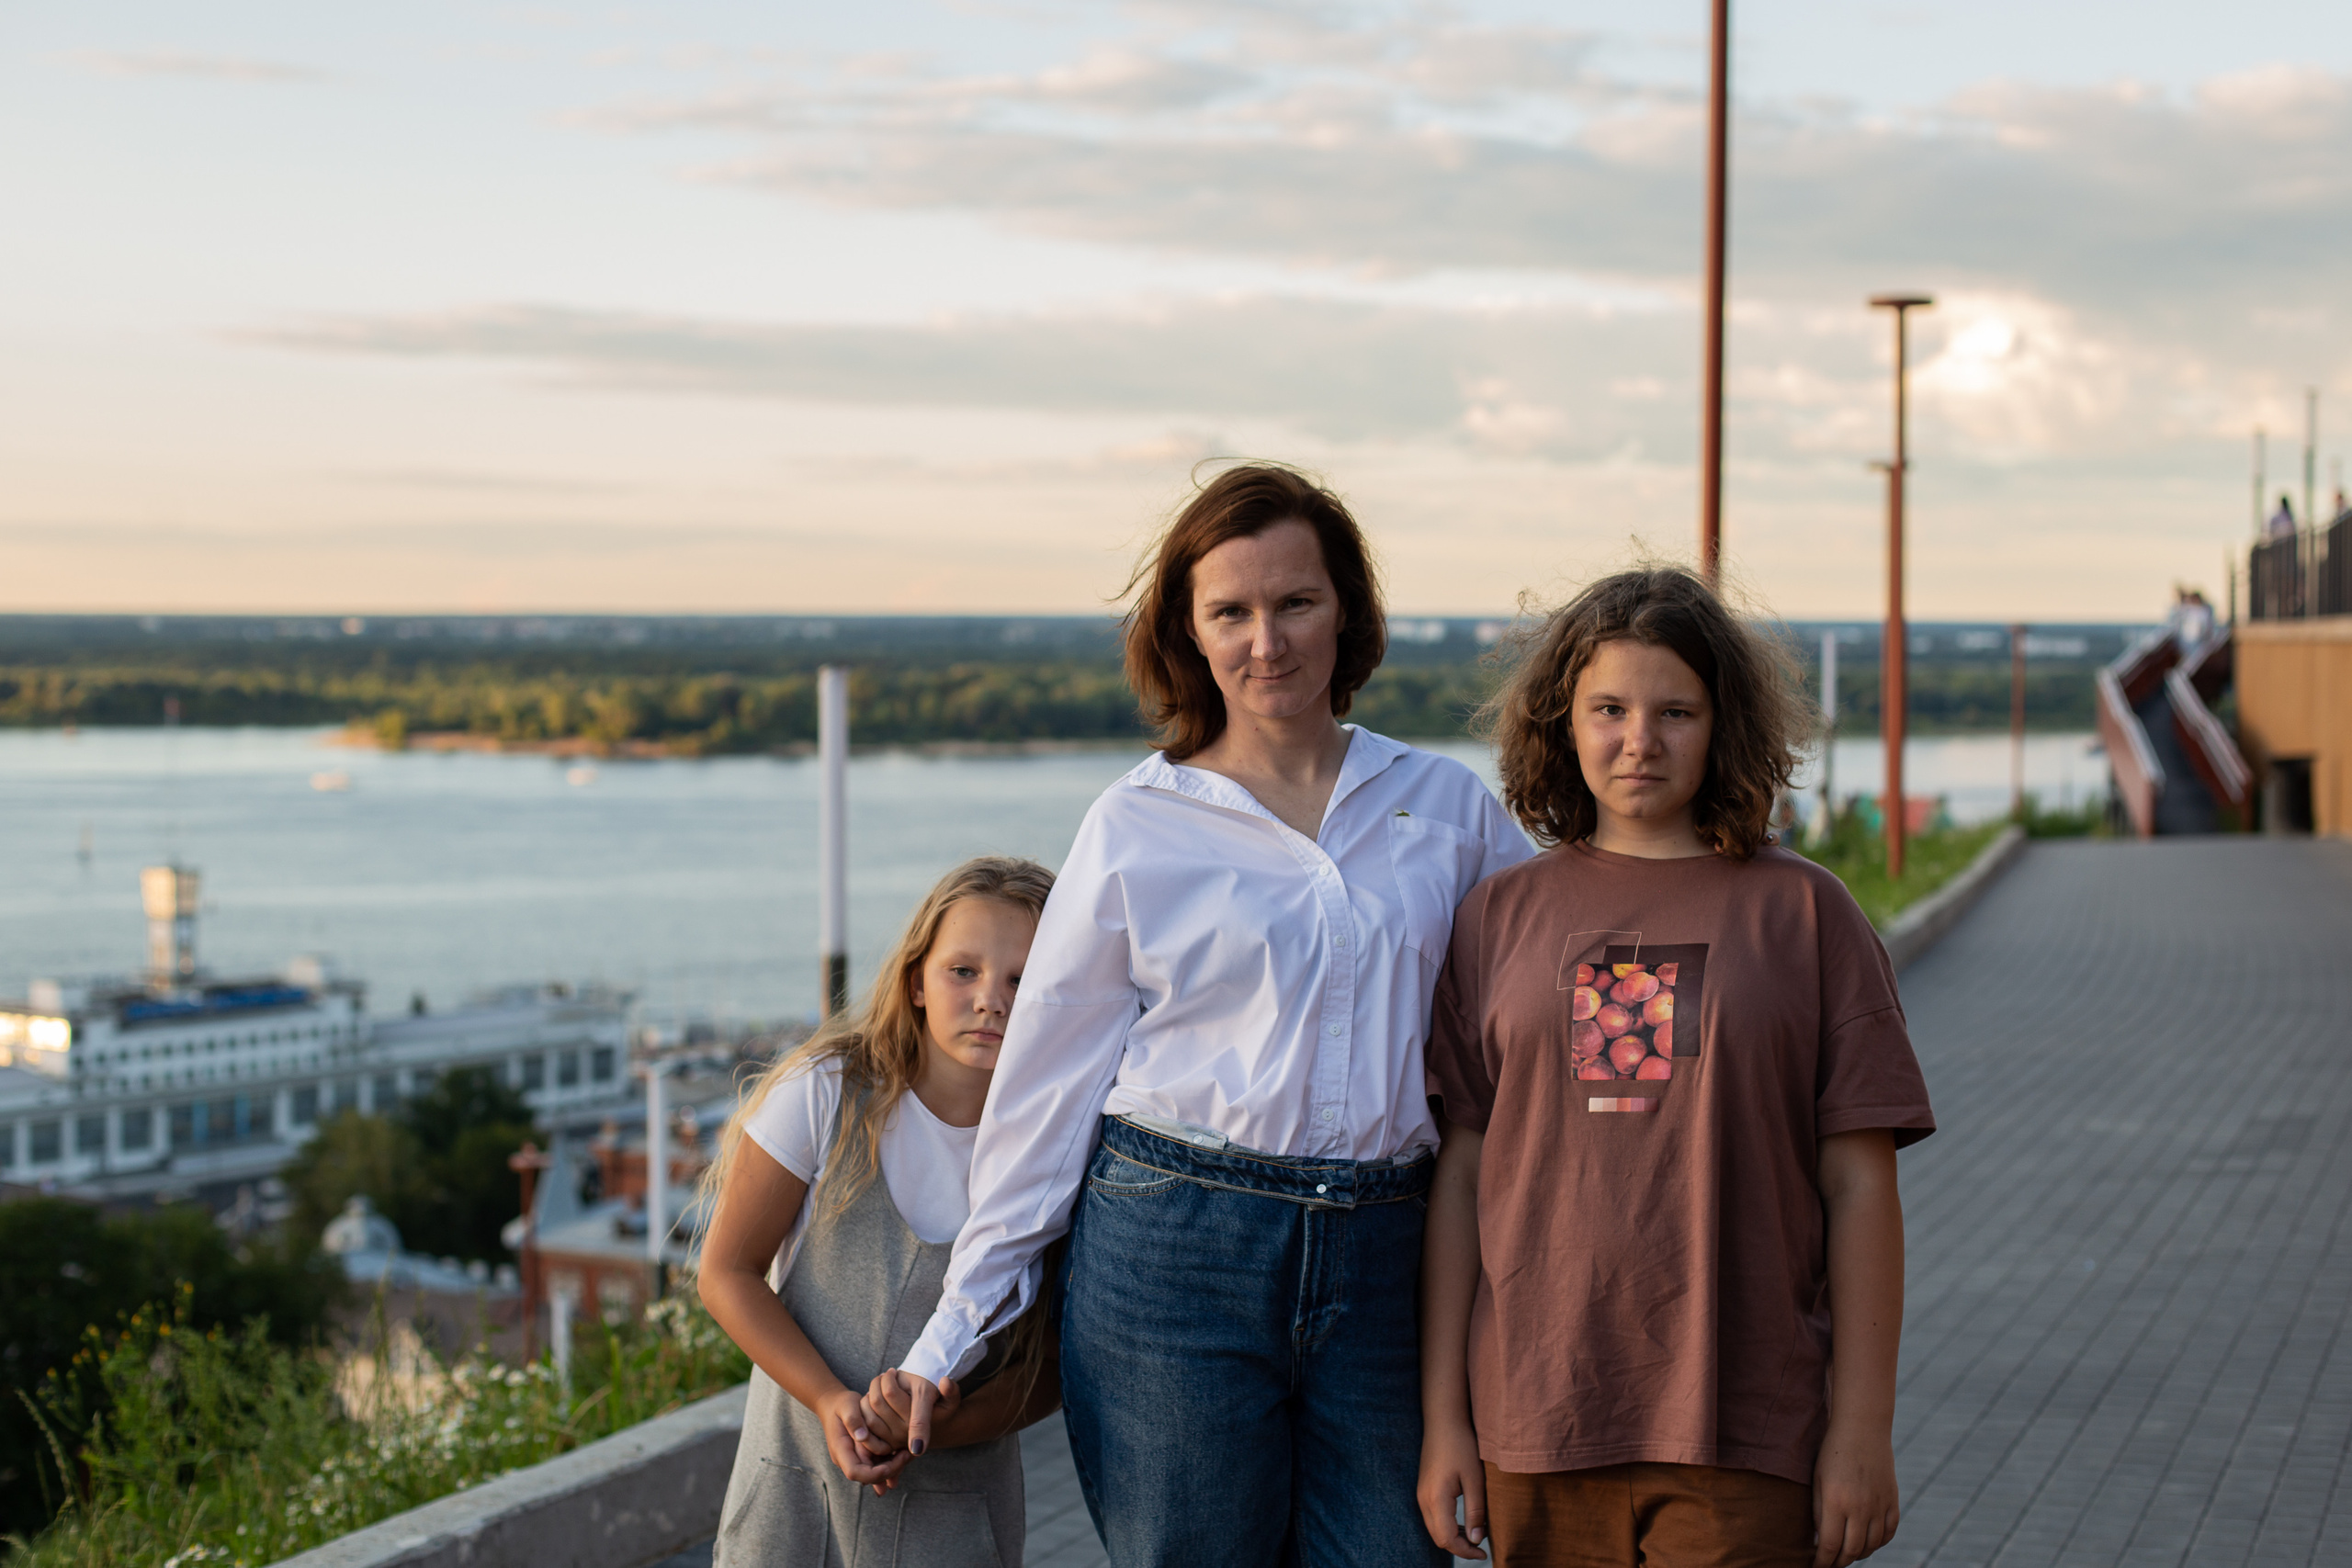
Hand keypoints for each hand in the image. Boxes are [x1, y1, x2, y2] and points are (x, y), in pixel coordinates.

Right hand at [817, 1388, 907, 1494]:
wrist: (834, 1405)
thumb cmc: (841, 1404)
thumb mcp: (846, 1406)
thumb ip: (853, 1420)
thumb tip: (862, 1436)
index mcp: (840, 1450)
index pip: (855, 1472)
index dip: (873, 1473)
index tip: (891, 1464)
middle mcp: (847, 1459)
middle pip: (868, 1476)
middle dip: (889, 1470)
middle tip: (907, 1455)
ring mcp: (855, 1458)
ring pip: (875, 1473)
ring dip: (893, 1468)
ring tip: (909, 1455)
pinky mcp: (864, 1454)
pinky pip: (877, 1464)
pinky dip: (891, 1463)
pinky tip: (905, 1455)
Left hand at [866, 1368, 958, 1456]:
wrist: (935, 1426)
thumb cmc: (939, 1405)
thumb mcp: (950, 1399)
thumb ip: (951, 1391)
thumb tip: (945, 1381)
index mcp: (924, 1419)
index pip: (917, 1422)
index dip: (917, 1430)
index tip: (917, 1446)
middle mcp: (906, 1432)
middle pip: (881, 1399)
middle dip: (883, 1379)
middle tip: (891, 1373)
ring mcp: (892, 1438)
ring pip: (870, 1405)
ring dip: (873, 1387)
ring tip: (883, 1382)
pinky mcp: (881, 1440)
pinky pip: (864, 1416)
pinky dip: (865, 1401)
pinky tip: (875, 1395)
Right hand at [1416, 1413, 1489, 1558]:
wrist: (1443, 1421)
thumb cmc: (1461, 1446)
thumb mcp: (1474, 1479)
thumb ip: (1475, 1511)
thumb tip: (1477, 1540)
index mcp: (1436, 1499)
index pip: (1447, 1539)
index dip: (1465, 1552)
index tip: (1484, 1552)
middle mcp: (1423, 1500)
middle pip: (1438, 1538)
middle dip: (1459, 1548)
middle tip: (1481, 1548)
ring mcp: (1421, 1494)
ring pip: (1434, 1529)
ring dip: (1453, 1538)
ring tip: (1475, 1535)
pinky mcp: (1423, 1489)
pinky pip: (1433, 1518)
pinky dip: (1447, 1526)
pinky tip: (1463, 1522)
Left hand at [1812, 1419, 1899, 1566]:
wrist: (1862, 1428)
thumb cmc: (1832, 1452)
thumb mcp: (1817, 1480)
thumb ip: (1819, 1513)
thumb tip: (1820, 1542)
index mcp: (1837, 1501)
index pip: (1830, 1546)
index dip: (1823, 1562)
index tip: (1816, 1567)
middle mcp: (1860, 1507)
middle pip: (1852, 1551)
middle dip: (1839, 1563)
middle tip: (1830, 1564)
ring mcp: (1880, 1505)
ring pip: (1872, 1545)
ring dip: (1859, 1554)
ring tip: (1847, 1554)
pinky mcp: (1893, 1500)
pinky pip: (1889, 1532)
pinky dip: (1879, 1543)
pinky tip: (1868, 1543)